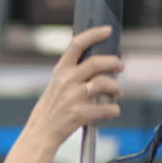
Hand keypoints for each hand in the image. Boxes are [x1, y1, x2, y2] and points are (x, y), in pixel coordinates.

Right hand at [22, 26, 124, 149]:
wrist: (41, 132)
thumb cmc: (52, 108)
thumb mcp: (57, 84)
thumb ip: (74, 72)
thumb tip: (101, 63)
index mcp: (60, 70)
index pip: (77, 44)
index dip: (94, 34)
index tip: (108, 30)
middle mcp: (67, 80)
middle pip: (96, 63)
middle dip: (114, 62)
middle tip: (120, 65)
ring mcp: (73, 97)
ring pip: (105, 83)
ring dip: (116, 87)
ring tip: (117, 92)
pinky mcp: (80, 114)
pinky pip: (107, 108)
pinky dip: (114, 109)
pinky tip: (112, 110)